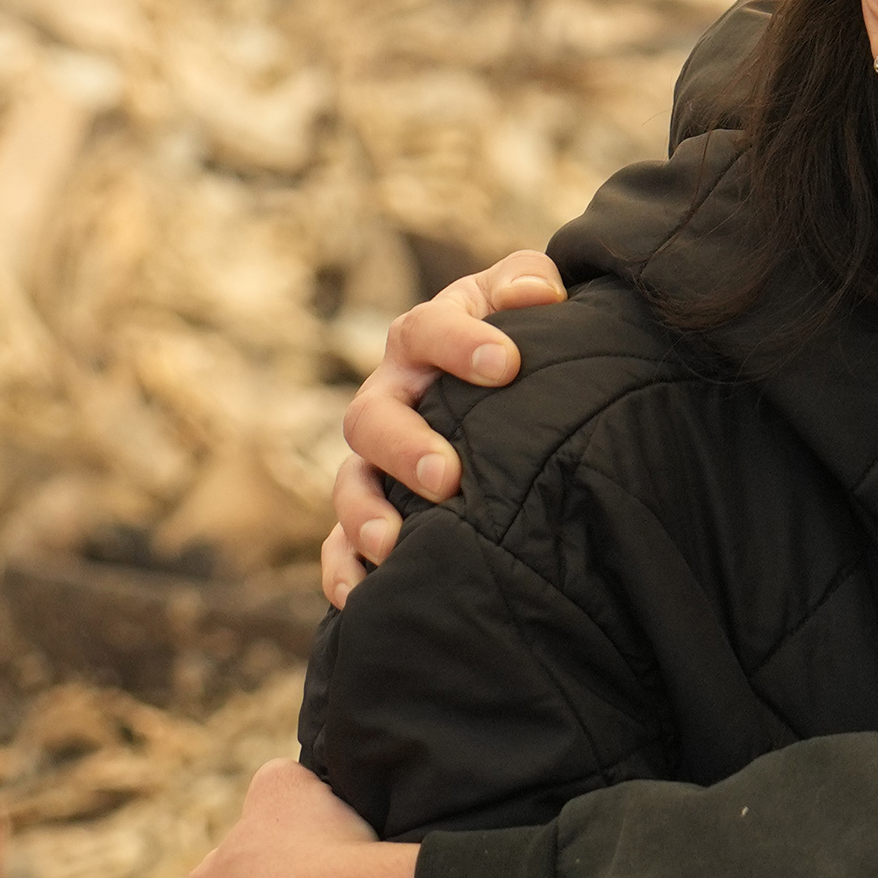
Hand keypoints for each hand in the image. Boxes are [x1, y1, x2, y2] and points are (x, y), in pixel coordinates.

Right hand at [319, 248, 566, 604]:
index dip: (461, 344)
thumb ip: (529, 281)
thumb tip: (539, 293)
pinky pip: (338, 545)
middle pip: (374, 417)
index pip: (428, 329)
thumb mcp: (525, 296)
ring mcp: (374, 458)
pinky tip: (361, 596)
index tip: (508, 364)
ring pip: (350, 484)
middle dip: (406, 448)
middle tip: (447, 477)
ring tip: (394, 545)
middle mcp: (389, 396)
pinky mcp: (372, 510)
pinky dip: (343, 570)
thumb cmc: (516, 337)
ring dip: (366, 515)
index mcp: (423, 338)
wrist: (503, 382)